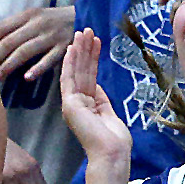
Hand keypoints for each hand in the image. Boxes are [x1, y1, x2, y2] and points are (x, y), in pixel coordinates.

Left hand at [0, 2, 70, 83]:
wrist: (86, 17)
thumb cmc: (53, 21)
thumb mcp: (34, 17)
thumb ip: (15, 28)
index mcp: (27, 15)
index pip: (1, 28)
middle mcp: (37, 24)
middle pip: (9, 42)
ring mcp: (51, 35)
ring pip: (24, 51)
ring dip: (8, 66)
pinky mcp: (65, 47)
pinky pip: (49, 59)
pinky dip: (37, 68)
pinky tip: (26, 78)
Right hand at [58, 28, 129, 163]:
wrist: (111, 153)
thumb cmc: (114, 140)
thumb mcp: (109, 114)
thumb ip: (102, 100)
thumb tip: (96, 86)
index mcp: (87, 105)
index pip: (89, 77)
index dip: (91, 59)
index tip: (94, 43)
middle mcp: (77, 102)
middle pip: (82, 71)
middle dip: (85, 50)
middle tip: (86, 30)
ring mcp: (72, 102)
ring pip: (76, 71)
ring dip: (79, 51)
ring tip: (82, 32)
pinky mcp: (70, 103)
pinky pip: (69, 79)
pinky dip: (71, 62)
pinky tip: (73, 48)